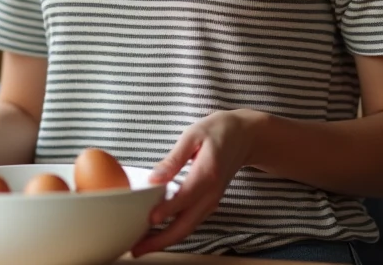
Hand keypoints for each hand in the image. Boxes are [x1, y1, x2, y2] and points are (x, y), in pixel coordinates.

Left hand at [131, 109, 260, 257]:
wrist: (245, 137)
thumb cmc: (218, 132)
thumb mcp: (193, 135)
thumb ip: (174, 159)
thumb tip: (154, 178)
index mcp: (208, 173)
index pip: (186, 197)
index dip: (168, 209)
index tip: (150, 219)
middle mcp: (211, 193)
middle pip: (187, 224)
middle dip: (161, 240)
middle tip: (136, 249)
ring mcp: (212, 201)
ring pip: (189, 228)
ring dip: (166, 241)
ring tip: (141, 247)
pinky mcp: (209, 204)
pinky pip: (192, 223)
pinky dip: (175, 233)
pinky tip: (157, 234)